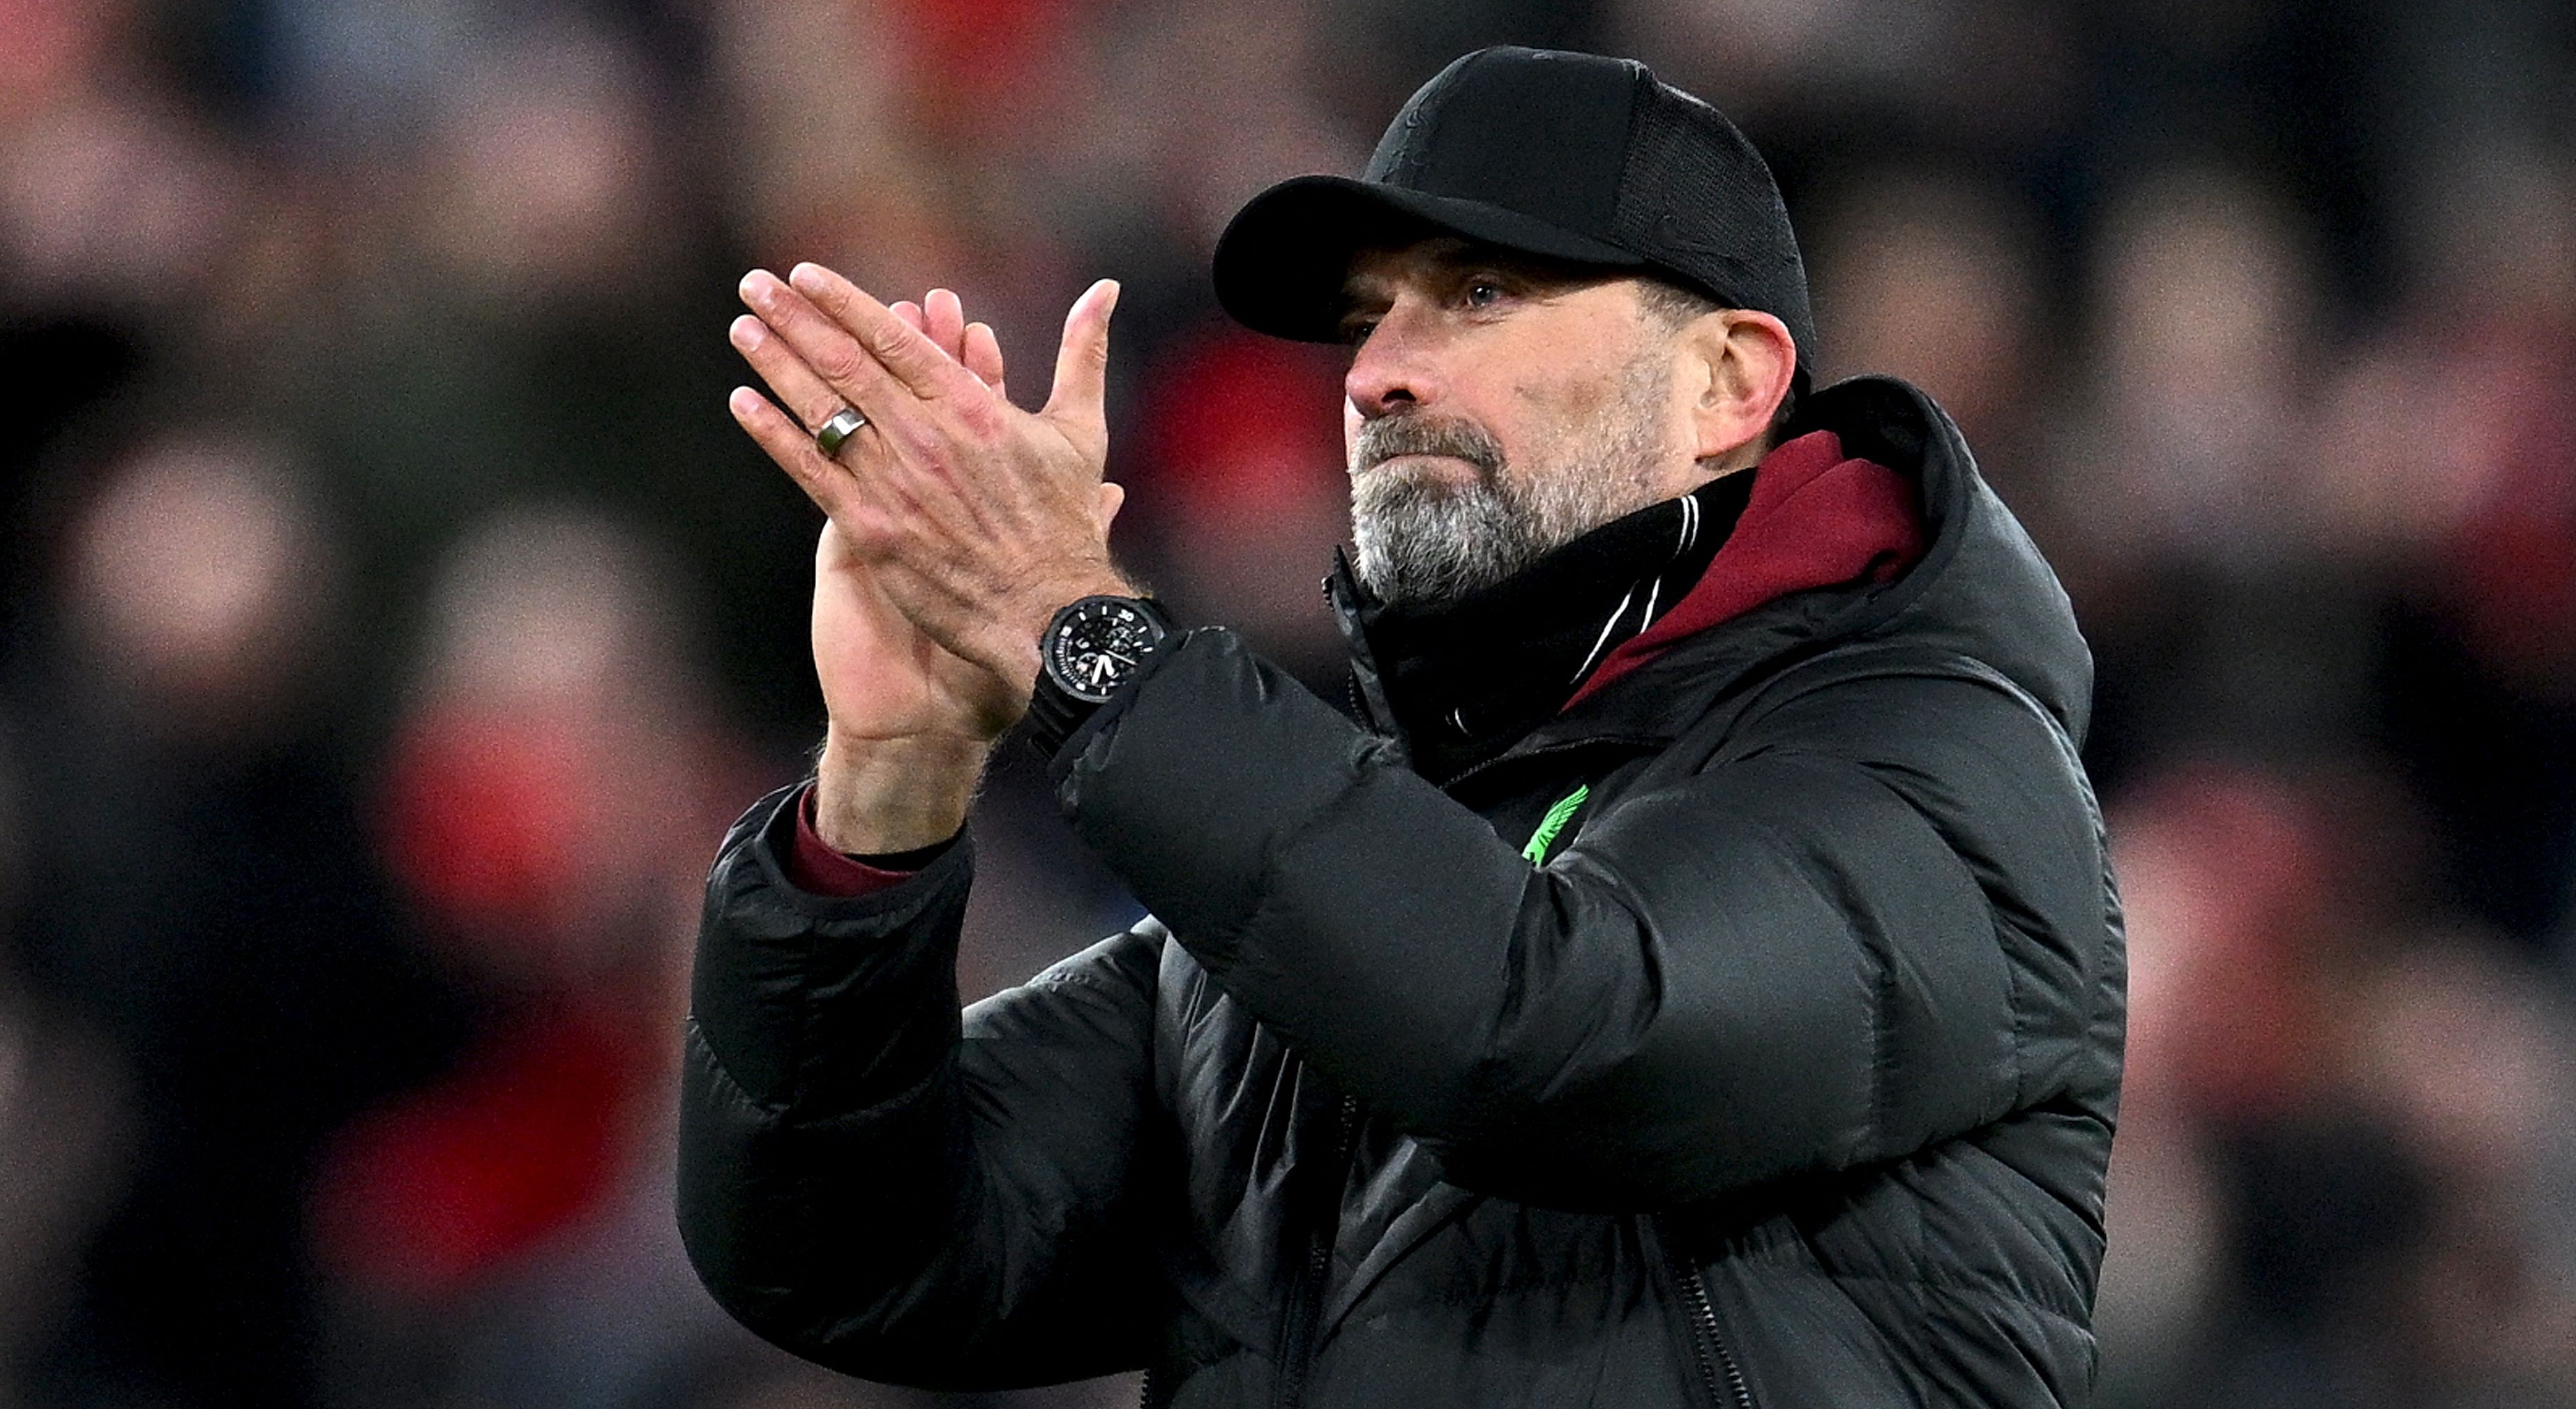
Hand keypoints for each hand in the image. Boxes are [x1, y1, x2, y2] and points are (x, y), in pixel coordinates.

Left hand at [729, 264, 1131, 699]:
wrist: (1050, 612)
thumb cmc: (1067, 523)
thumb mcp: (1081, 429)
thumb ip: (1083, 353)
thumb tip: (1105, 290)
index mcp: (970, 405)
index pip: (891, 337)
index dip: (843, 301)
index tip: (805, 275)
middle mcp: (925, 435)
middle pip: (844, 361)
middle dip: (793, 318)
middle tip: (753, 284)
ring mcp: (894, 481)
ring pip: (821, 409)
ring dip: (775, 363)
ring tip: (742, 328)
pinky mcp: (872, 528)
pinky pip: (811, 471)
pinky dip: (774, 433)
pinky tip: (744, 403)